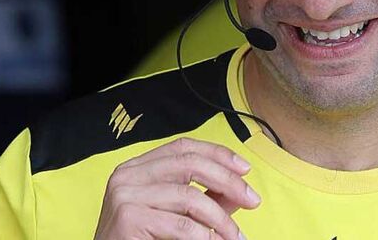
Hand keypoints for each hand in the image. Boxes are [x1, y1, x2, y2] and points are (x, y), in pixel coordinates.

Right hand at [94, 137, 259, 239]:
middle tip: (253, 200)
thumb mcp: (174, 215)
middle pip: (190, 163)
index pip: (183, 147)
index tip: (245, 168)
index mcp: (136, 167)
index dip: (218, 153)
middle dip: (228, 181)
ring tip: (235, 237)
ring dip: (220, 220)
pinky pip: (180, 225)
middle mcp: (127, 174)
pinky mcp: (127, 218)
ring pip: (189, 197)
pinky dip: (204, 236)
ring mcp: (124, 194)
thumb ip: (204, 200)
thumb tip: (239, 190)